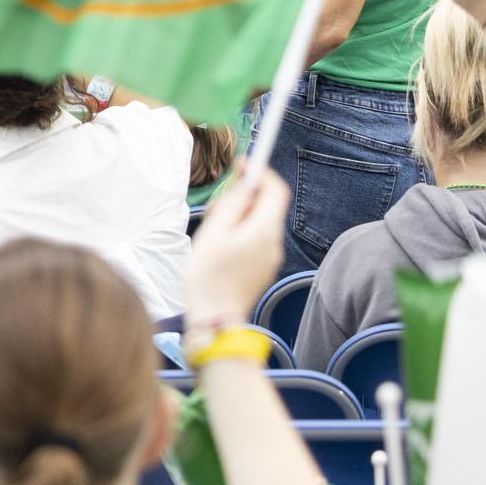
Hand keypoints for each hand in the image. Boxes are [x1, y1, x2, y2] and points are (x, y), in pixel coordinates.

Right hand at [181, 163, 289, 337]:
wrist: (214, 319)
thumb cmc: (208, 276)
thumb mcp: (214, 231)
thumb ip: (233, 203)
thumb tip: (245, 183)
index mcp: (264, 230)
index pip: (276, 190)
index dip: (262, 172)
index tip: (242, 164)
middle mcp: (274, 242)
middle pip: (268, 206)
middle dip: (245, 197)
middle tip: (218, 205)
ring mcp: (270, 257)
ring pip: (260, 222)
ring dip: (240, 216)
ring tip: (213, 231)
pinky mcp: (262, 268)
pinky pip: (256, 240)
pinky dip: (241, 233)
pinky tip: (219, 247)